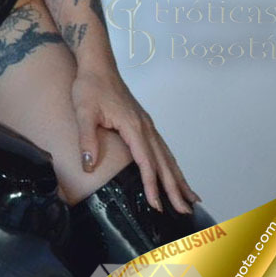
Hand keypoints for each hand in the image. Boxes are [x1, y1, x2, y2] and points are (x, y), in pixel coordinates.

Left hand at [71, 70, 200, 213]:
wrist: (98, 65)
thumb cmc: (90, 86)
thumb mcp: (83, 111)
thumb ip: (87, 139)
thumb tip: (89, 166)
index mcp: (133, 126)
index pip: (146, 162)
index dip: (152, 185)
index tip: (157, 205)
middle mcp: (145, 127)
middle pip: (164, 163)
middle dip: (175, 189)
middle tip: (185, 211)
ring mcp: (146, 125)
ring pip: (167, 157)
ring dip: (179, 179)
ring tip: (191, 199)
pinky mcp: (143, 123)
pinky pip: (162, 148)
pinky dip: (171, 164)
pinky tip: (174, 173)